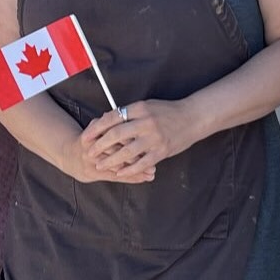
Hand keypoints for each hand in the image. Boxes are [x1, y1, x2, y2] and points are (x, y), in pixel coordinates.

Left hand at [76, 100, 201, 181]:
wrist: (193, 117)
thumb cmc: (169, 111)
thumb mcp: (148, 106)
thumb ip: (129, 113)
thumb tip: (107, 118)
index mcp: (140, 108)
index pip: (112, 118)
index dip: (97, 128)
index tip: (86, 136)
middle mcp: (146, 122)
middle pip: (116, 135)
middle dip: (99, 146)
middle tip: (89, 153)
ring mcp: (154, 138)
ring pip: (127, 152)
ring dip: (111, 160)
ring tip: (100, 165)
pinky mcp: (162, 151)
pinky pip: (142, 162)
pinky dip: (129, 169)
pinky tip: (120, 173)